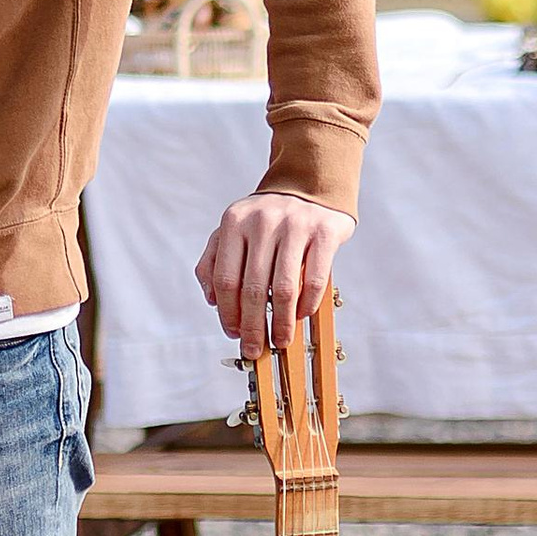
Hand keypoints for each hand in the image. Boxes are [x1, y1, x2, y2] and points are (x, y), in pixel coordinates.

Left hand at [195, 193, 353, 360]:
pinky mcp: (324, 232)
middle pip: (252, 288)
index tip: (233, 333)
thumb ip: (214, 260)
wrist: (310, 186)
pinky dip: (307, 304)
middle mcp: (262, 221)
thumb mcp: (234, 229)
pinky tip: (302, 315)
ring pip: (283, 288)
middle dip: (253, 326)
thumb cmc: (267, 218)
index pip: (225, 278)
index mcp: (234, 221)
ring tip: (281, 339)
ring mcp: (295, 225)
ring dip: (282, 322)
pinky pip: (314, 278)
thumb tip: (212, 300)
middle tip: (255, 348)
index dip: (228, 312)